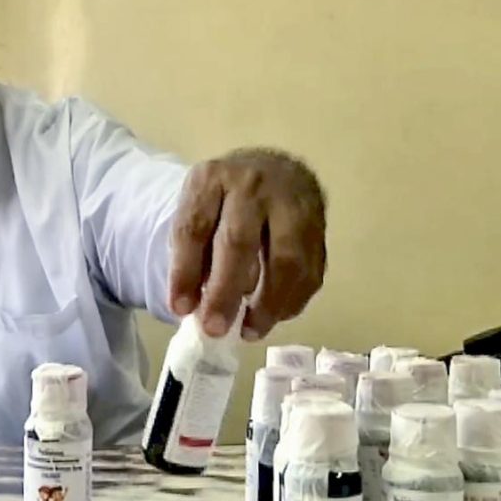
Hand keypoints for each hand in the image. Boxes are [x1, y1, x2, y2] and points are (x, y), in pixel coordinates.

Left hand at [169, 148, 326, 339]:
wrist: (271, 169)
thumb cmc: (225, 201)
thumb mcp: (198, 211)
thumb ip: (193, 254)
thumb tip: (193, 308)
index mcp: (212, 179)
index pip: (194, 227)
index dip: (185, 272)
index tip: (180, 309)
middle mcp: (253, 184)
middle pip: (239, 241)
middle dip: (225, 291)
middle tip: (215, 329)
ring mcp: (292, 201)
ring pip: (285, 258)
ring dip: (268, 303)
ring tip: (250, 331)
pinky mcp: (319, 223)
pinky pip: (311, 269)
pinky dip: (293, 299)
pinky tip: (276, 314)